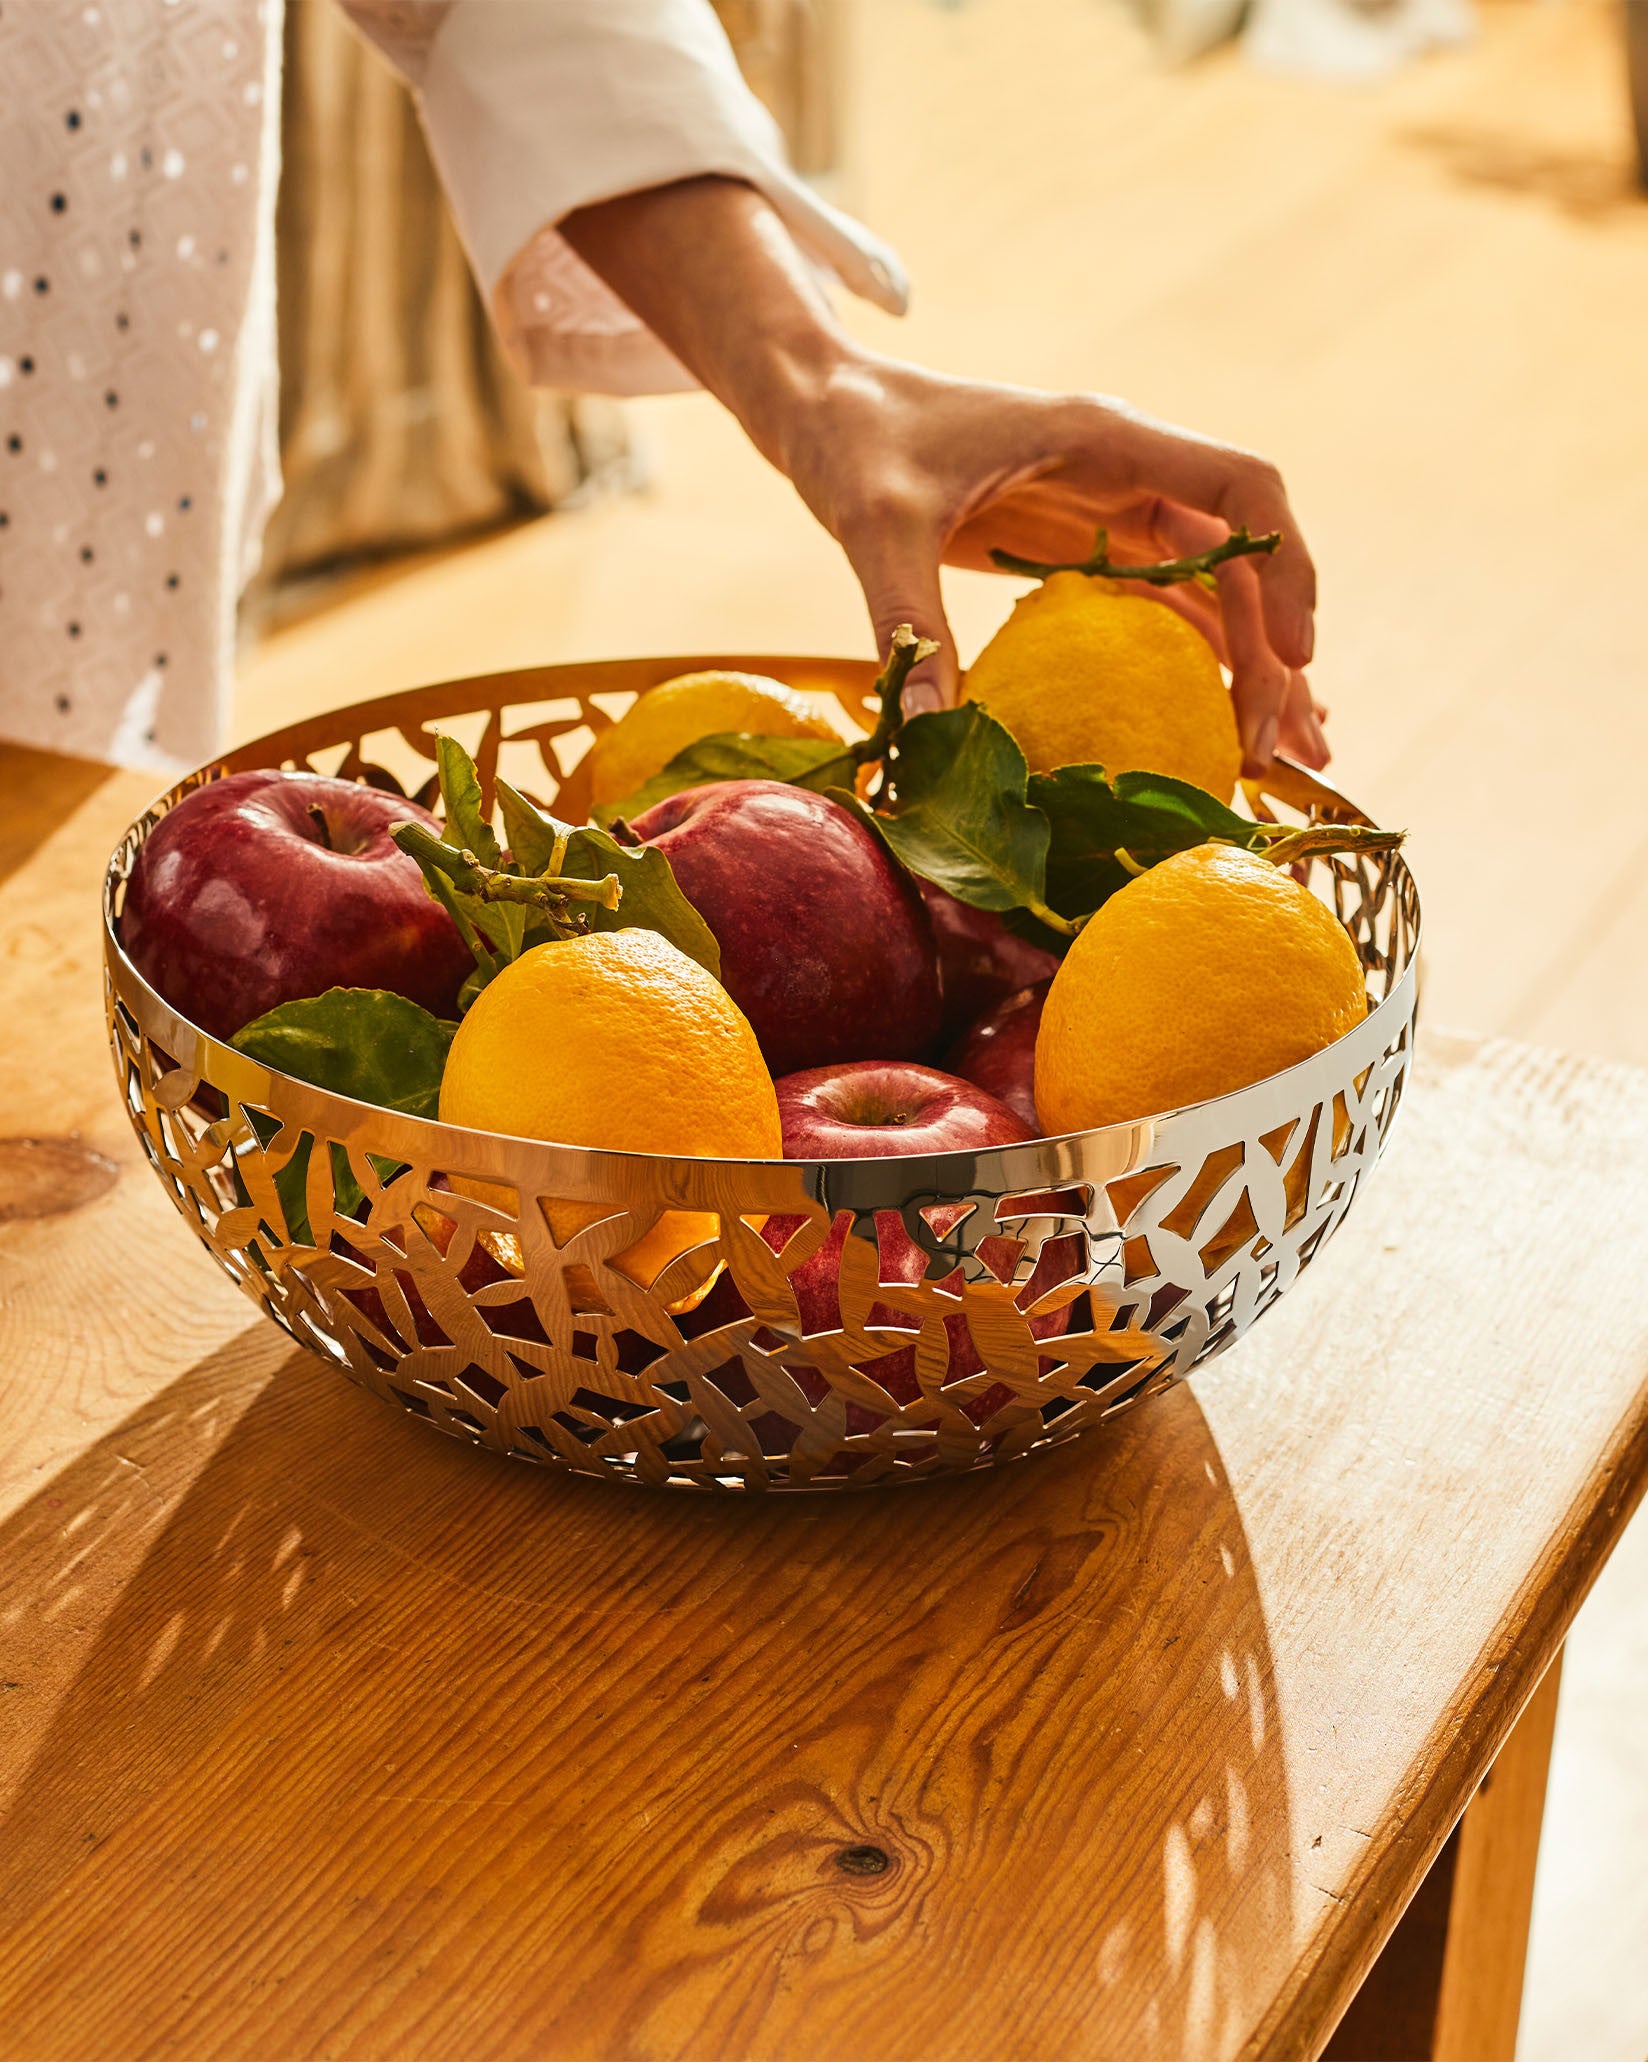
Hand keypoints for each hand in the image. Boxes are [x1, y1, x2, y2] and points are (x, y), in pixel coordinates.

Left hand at [773, 356, 1323, 770]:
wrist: (825, 409)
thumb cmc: (855, 441)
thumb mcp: (876, 526)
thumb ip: (907, 619)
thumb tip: (926, 736)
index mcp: (1103, 438)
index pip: (1241, 487)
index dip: (1286, 566)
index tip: (1299, 654)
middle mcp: (1127, 472)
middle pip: (1239, 562)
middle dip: (1272, 655)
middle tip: (1275, 754)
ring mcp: (1110, 513)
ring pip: (1212, 595)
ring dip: (1250, 671)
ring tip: (1279, 760)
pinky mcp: (1082, 551)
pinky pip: (1162, 611)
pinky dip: (1197, 667)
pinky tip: (1220, 725)